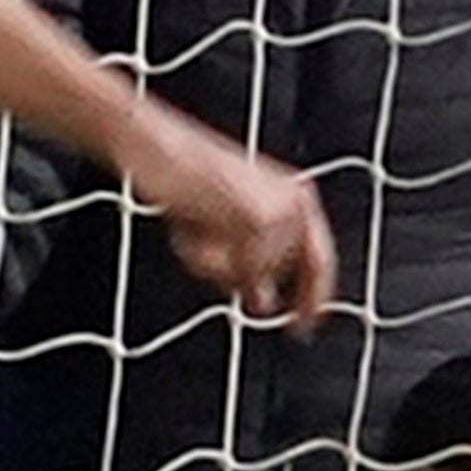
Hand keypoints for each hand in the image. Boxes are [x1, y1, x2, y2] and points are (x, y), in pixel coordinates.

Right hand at [124, 104, 338, 330]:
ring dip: (215, 265)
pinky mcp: (257, 218)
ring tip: (188, 234)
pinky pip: (236, 267)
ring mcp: (278, 210)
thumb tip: (264, 302)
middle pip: (282, 270)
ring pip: (255, 272)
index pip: (319, 260)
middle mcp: (293, 201)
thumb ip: (252, 261)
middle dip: (244, 277)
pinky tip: (187, 232)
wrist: (151, 144)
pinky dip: (206, 259)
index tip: (302, 327)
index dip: (312, 297)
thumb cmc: (177, 175)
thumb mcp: (222, 223)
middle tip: (221, 274)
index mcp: (293, 196)